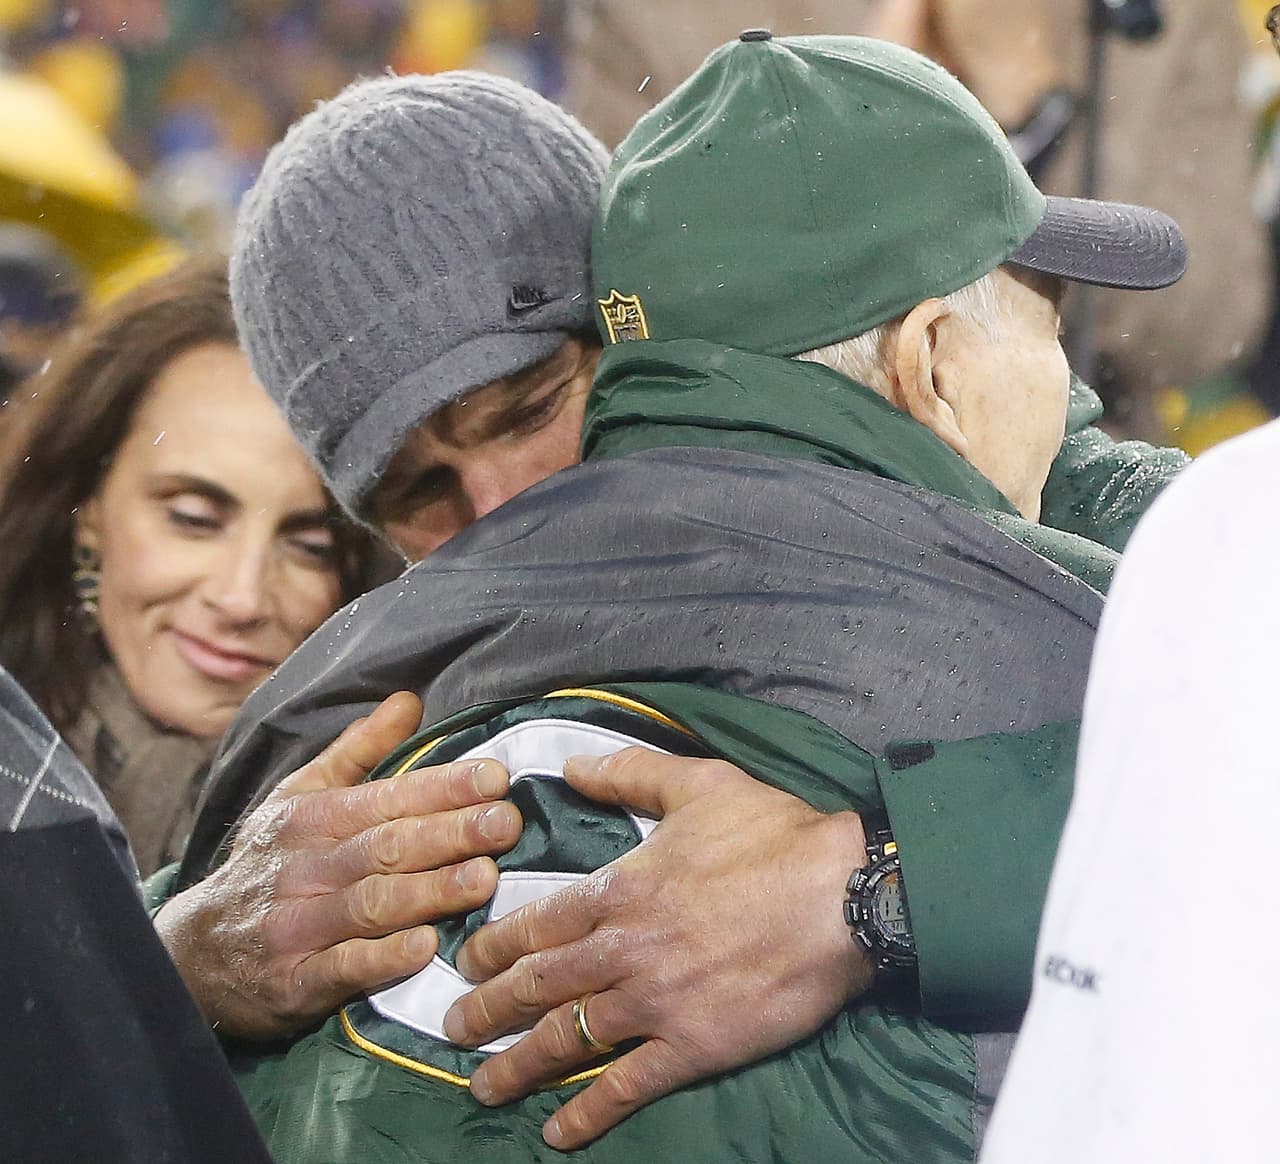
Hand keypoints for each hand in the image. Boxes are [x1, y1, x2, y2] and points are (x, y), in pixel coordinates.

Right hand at [154, 692, 522, 1039]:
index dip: (442, 787)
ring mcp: (298, 926)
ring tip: (484, 879)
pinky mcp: (293, 982)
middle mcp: (306, 867)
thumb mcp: (300, 798)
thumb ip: (359, 751)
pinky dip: (383, 959)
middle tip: (507, 823)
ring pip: (371, 903)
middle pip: (387, 846)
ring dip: (430, 891)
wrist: (190, 953)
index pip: (387, 797)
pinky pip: (342, 968)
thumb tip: (409, 699)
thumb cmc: (266, 865)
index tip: (496, 777)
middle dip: (450, 832)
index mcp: (313, 818)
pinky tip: (424, 948)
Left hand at [442, 748, 871, 1149]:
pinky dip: (587, 1110)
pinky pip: (626, 1086)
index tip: (467, 962)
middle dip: (489, 1008)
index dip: (495, 946)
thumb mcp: (696, 783)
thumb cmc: (770, 835)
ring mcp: (653, 1004)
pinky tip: (558, 1132)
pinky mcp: (692, 1047)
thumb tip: (569, 763)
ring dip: (519, 1065)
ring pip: (568, 1038)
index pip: (537, 924)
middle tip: (455, 1027)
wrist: (839, 897)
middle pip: (538, 984)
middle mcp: (622, 951)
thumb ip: (627, 772)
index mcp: (620, 890)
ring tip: (482, 1085)